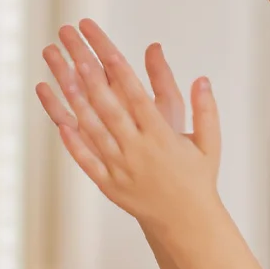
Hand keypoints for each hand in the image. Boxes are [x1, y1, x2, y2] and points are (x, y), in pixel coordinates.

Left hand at [36, 20, 220, 228]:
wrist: (187, 224)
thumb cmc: (198, 179)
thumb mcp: (210, 144)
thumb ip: (206, 110)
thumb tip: (203, 79)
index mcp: (162, 135)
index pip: (135, 92)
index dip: (117, 65)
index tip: (103, 44)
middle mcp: (138, 149)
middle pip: (107, 103)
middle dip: (87, 70)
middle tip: (70, 45)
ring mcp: (120, 167)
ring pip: (92, 128)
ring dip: (73, 99)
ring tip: (59, 72)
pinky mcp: (109, 184)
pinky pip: (86, 160)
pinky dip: (72, 141)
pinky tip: (59, 121)